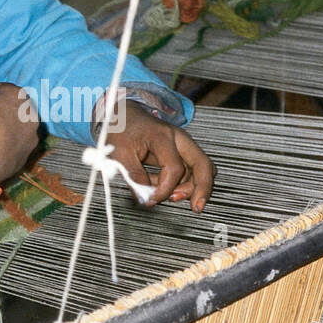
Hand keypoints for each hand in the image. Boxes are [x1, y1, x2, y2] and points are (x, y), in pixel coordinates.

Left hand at [98, 100, 215, 210]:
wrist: (124, 115)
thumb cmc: (122, 130)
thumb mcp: (120, 154)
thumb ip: (134, 178)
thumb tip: (146, 199)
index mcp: (162, 136)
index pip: (174, 168)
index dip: (165, 189)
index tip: (152, 199)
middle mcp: (179, 139)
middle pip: (203, 164)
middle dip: (203, 188)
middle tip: (196, 207)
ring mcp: (182, 145)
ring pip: (200, 169)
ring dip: (191, 187)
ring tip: (172, 197)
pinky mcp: (181, 152)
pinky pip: (190, 171)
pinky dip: (183, 183)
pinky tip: (168, 190)